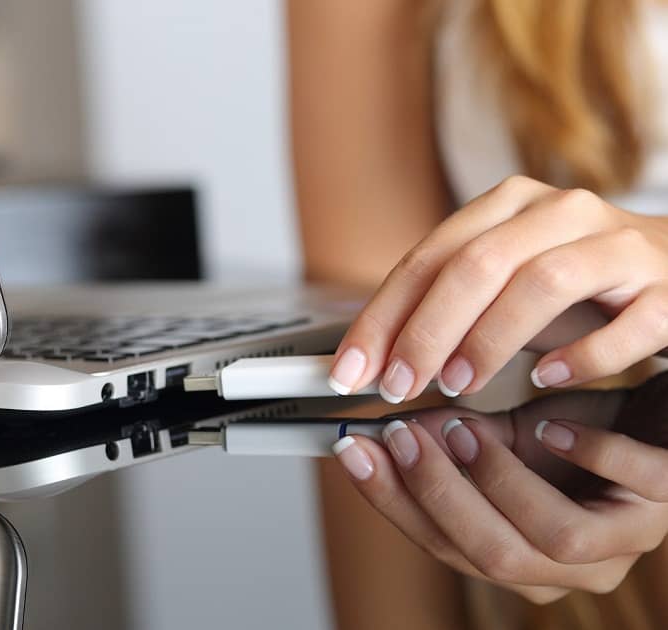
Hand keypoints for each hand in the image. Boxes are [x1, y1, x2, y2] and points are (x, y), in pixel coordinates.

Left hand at [327, 175, 667, 401]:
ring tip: (456, 385)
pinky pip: (626, 322)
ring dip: (488, 340)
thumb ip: (447, 311)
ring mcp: (617, 245)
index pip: (428, 258)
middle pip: (475, 265)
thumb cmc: (577, 287)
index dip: (382, 316)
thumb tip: (376, 360)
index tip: (351, 370)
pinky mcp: (666, 286)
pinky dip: (581, 355)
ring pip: (540, 283)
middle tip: (397, 385)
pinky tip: (545, 380)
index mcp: (508, 206)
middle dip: (424, 331)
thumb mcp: (503, 288)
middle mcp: (559, 212)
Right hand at [332, 373, 667, 602]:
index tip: (356, 451)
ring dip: (498, 478)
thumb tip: (389, 432)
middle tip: (403, 436)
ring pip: (555, 538)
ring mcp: (623, 539)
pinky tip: (549, 426)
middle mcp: (569, 566)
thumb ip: (451, 446)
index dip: (394, 500)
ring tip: (465, 428)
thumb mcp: (501, 440)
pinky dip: (586, 452)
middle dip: (437, 492)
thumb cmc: (575, 434)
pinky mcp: (664, 498)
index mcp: (519, 558)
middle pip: (493, 555)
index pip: (444, 547)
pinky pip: (633, 485)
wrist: (645, 419)